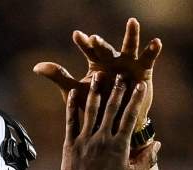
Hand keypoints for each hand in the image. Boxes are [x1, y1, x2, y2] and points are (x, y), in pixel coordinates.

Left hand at [34, 18, 161, 127]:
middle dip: (101, 44)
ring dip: (131, 35)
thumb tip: (36, 66)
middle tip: (94, 40)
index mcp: (96, 64)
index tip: (78, 36)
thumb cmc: (94, 107)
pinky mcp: (143, 72)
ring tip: (132, 22)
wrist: (115, 124)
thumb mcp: (75, 92)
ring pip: (129, 47)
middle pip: (107, 48)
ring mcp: (128, 64)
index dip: (84, 43)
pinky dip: (152, 50)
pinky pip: (148, 59)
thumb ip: (59, 77)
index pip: (89, 50)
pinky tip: (157, 41)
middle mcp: (112, 61)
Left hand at [60, 72, 151, 169]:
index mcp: (119, 146)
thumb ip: (146, 159)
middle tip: (120, 75)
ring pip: (91, 111)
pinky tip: (73, 93)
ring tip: (97, 76)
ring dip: (95, 92)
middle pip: (111, 109)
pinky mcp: (70, 145)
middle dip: (116, 90)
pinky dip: (72, 107)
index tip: (140, 86)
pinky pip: (71, 122)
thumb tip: (157, 144)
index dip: (136, 100)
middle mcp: (102, 139)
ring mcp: (85, 140)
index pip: (130, 117)